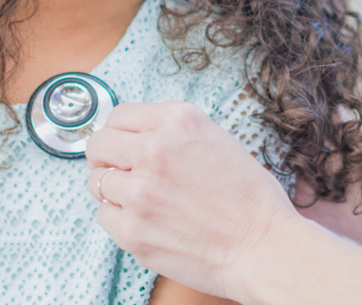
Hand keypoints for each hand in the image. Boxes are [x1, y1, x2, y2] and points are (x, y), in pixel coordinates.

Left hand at [85, 101, 296, 299]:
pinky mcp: (132, 230)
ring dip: (115, 191)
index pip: (119, 115)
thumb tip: (136, 138)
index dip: (120, 132)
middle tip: (121, 172)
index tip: (122, 145)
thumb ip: (175, 135)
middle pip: (99, 145)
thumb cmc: (251, 199)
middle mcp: (155, 149)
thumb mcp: (218, 141)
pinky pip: (104, 217)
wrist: (263, 246)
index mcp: (179, 120)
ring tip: (144, 202)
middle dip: (106, 158)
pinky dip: (120, 219)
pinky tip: (148, 222)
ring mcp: (139, 191)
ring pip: (98, 183)